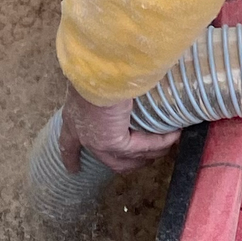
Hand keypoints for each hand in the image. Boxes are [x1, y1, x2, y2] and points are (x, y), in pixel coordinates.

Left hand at [59, 81, 180, 174]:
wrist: (96, 71)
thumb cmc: (95, 70)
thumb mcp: (93, 82)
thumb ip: (102, 92)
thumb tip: (119, 86)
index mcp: (72, 120)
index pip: (68, 144)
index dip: (71, 157)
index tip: (73, 170)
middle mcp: (83, 136)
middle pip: (105, 159)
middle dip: (126, 164)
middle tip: (144, 162)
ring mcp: (99, 143)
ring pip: (128, 158)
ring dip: (150, 153)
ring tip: (168, 146)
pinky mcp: (114, 143)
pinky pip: (142, 146)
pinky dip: (159, 142)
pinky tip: (173, 136)